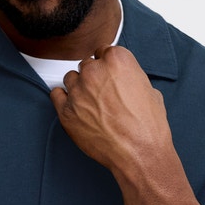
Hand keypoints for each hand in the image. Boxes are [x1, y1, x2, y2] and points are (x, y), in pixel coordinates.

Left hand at [49, 45, 171, 175]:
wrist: (140, 153)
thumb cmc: (148, 125)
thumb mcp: (149, 89)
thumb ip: (130, 76)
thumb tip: (122, 78)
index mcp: (117, 59)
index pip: (103, 51)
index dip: (107, 65)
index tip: (109, 76)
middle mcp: (94, 71)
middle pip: (86, 65)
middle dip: (93, 77)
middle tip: (102, 94)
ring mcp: (77, 91)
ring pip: (71, 78)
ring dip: (78, 88)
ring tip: (91, 104)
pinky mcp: (66, 111)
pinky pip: (56, 95)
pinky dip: (63, 99)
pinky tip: (74, 107)